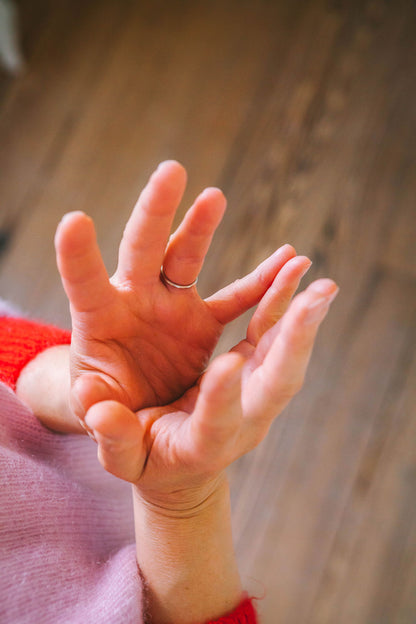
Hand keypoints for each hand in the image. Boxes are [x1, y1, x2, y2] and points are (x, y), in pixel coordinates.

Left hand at [55, 161, 310, 422]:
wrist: (146, 422)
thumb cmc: (117, 419)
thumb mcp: (107, 427)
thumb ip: (104, 421)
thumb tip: (94, 404)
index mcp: (102, 324)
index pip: (86, 282)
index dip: (78, 254)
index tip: (75, 219)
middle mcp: (138, 304)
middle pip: (142, 249)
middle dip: (155, 210)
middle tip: (171, 170)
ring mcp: (172, 308)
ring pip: (186, 257)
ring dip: (200, 226)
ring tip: (214, 196)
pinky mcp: (202, 323)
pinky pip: (236, 298)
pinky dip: (261, 281)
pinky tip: (290, 260)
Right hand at [83, 277, 338, 507]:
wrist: (181, 464)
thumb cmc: (146, 460)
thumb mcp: (122, 458)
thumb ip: (114, 438)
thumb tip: (100, 412)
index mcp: (203, 445)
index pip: (217, 423)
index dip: (223, 397)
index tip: (229, 363)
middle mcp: (241, 418)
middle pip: (276, 383)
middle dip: (294, 343)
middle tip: (314, 302)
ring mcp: (253, 392)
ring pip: (283, 352)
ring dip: (300, 315)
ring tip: (319, 281)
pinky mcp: (251, 367)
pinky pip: (270, 330)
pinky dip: (280, 299)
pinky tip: (291, 267)